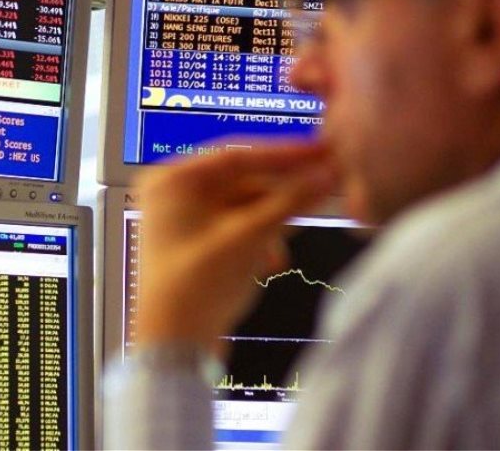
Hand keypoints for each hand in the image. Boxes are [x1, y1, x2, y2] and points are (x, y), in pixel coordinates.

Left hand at [134, 142, 335, 358]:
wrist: (173, 347)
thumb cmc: (195, 287)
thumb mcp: (249, 237)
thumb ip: (290, 201)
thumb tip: (327, 174)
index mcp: (172, 181)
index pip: (238, 155)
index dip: (285, 154)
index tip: (323, 152)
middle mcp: (172, 195)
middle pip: (242, 182)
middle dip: (282, 196)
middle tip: (325, 189)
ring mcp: (181, 221)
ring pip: (242, 208)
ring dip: (271, 224)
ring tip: (291, 238)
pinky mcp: (195, 246)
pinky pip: (234, 230)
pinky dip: (257, 242)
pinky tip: (271, 264)